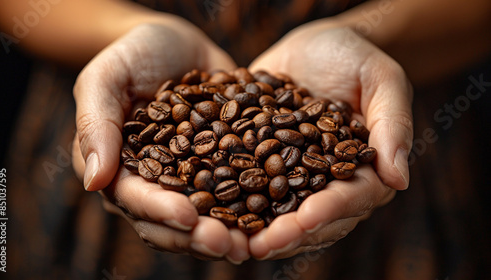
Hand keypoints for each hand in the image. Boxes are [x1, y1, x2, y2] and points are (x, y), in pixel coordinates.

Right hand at [72, 22, 248, 262]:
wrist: (174, 42)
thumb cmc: (133, 52)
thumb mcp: (106, 76)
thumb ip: (95, 123)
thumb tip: (93, 182)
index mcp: (116, 168)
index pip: (133, 199)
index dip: (159, 211)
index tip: (187, 217)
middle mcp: (152, 182)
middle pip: (169, 220)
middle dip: (197, 235)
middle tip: (228, 244)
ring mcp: (186, 178)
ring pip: (203, 216)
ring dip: (226, 232)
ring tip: (253, 242)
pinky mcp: (217, 167)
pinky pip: (231, 191)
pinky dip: (249, 206)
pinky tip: (272, 215)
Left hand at [248, 23, 412, 258]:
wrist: (317, 45)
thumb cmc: (356, 56)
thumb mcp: (382, 78)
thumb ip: (392, 124)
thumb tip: (400, 179)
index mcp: (364, 168)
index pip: (351, 198)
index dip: (329, 211)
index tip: (305, 219)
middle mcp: (329, 181)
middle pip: (312, 217)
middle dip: (287, 233)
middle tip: (260, 246)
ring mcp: (294, 174)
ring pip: (279, 211)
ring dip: (256, 230)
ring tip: (232, 242)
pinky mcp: (265, 162)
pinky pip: (250, 186)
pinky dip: (232, 201)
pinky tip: (210, 211)